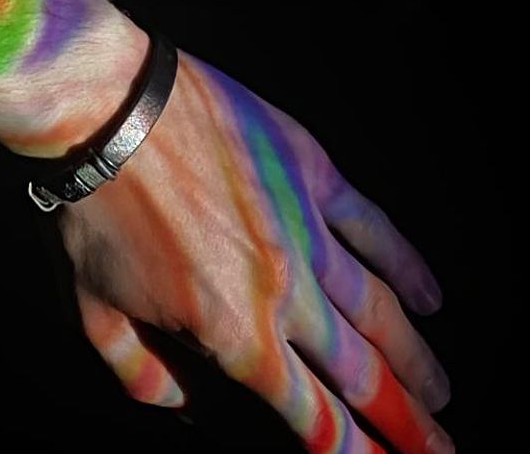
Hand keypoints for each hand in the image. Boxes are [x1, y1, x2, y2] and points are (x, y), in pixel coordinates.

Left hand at [60, 52, 451, 452]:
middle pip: (359, 371)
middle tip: (437, 448)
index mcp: (233, 330)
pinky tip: (429, 295)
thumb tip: (177, 403)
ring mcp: (305, 226)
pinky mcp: (308, 170)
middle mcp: (284, 289)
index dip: (348, 449)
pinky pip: (371, 225)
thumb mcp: (91, 310)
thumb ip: (138, 370)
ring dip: (415, 357)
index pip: (307, 411)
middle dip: (403, 421)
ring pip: (377, 307)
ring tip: (439, 393)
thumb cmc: (91, 207)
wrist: (106, 109)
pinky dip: (406, 263)